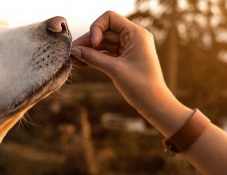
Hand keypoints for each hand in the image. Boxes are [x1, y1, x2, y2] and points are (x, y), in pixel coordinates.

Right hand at [71, 11, 190, 136]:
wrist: (154, 103)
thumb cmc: (140, 85)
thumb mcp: (114, 69)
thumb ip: (93, 57)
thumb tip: (74, 50)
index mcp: (136, 33)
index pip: (109, 18)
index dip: (96, 28)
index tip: (93, 44)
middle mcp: (133, 37)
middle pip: (104, 31)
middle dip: (88, 41)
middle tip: (72, 53)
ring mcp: (129, 48)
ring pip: (104, 43)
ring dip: (89, 50)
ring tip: (74, 60)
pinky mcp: (126, 58)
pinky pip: (107, 53)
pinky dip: (96, 57)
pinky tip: (82, 63)